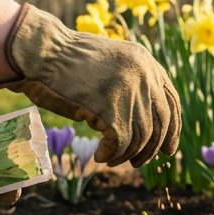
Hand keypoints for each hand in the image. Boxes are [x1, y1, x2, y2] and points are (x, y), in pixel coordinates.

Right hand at [0, 4, 180, 166]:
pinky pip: (121, 142)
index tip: (167, 148)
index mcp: (146, 62)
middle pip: (162, 121)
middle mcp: (144, 75)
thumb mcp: (110, 63)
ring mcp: (129, 90)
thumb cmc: (67, 61)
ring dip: (128, 154)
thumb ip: (132, 82)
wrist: (41, 52)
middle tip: (140, 162)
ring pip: (142, 136)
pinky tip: (100, 156)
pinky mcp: (110, 107)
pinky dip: (112, 154)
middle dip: (154, 147)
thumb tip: (147, 119)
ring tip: (113, 160)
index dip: (172, 129)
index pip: (172, 101)